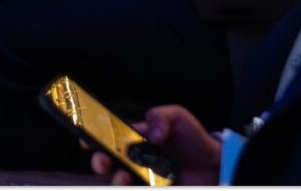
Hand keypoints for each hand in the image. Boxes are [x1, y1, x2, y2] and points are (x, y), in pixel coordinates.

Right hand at [89, 105, 220, 185]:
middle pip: (107, 164)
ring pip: (119, 182)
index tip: (85, 141)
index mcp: (135, 139)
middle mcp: (135, 160)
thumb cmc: (193, 139)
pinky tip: (144, 185)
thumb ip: (161, 116)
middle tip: (103, 161)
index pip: (108, 138)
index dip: (93, 138)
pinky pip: (138, 190)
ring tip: (123, 177)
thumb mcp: (178, 117)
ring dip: (115, 180)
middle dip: (99, 163)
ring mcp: (144, 179)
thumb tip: (150, 133)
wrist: (214, 166)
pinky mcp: (154, 190)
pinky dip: (132, 187)